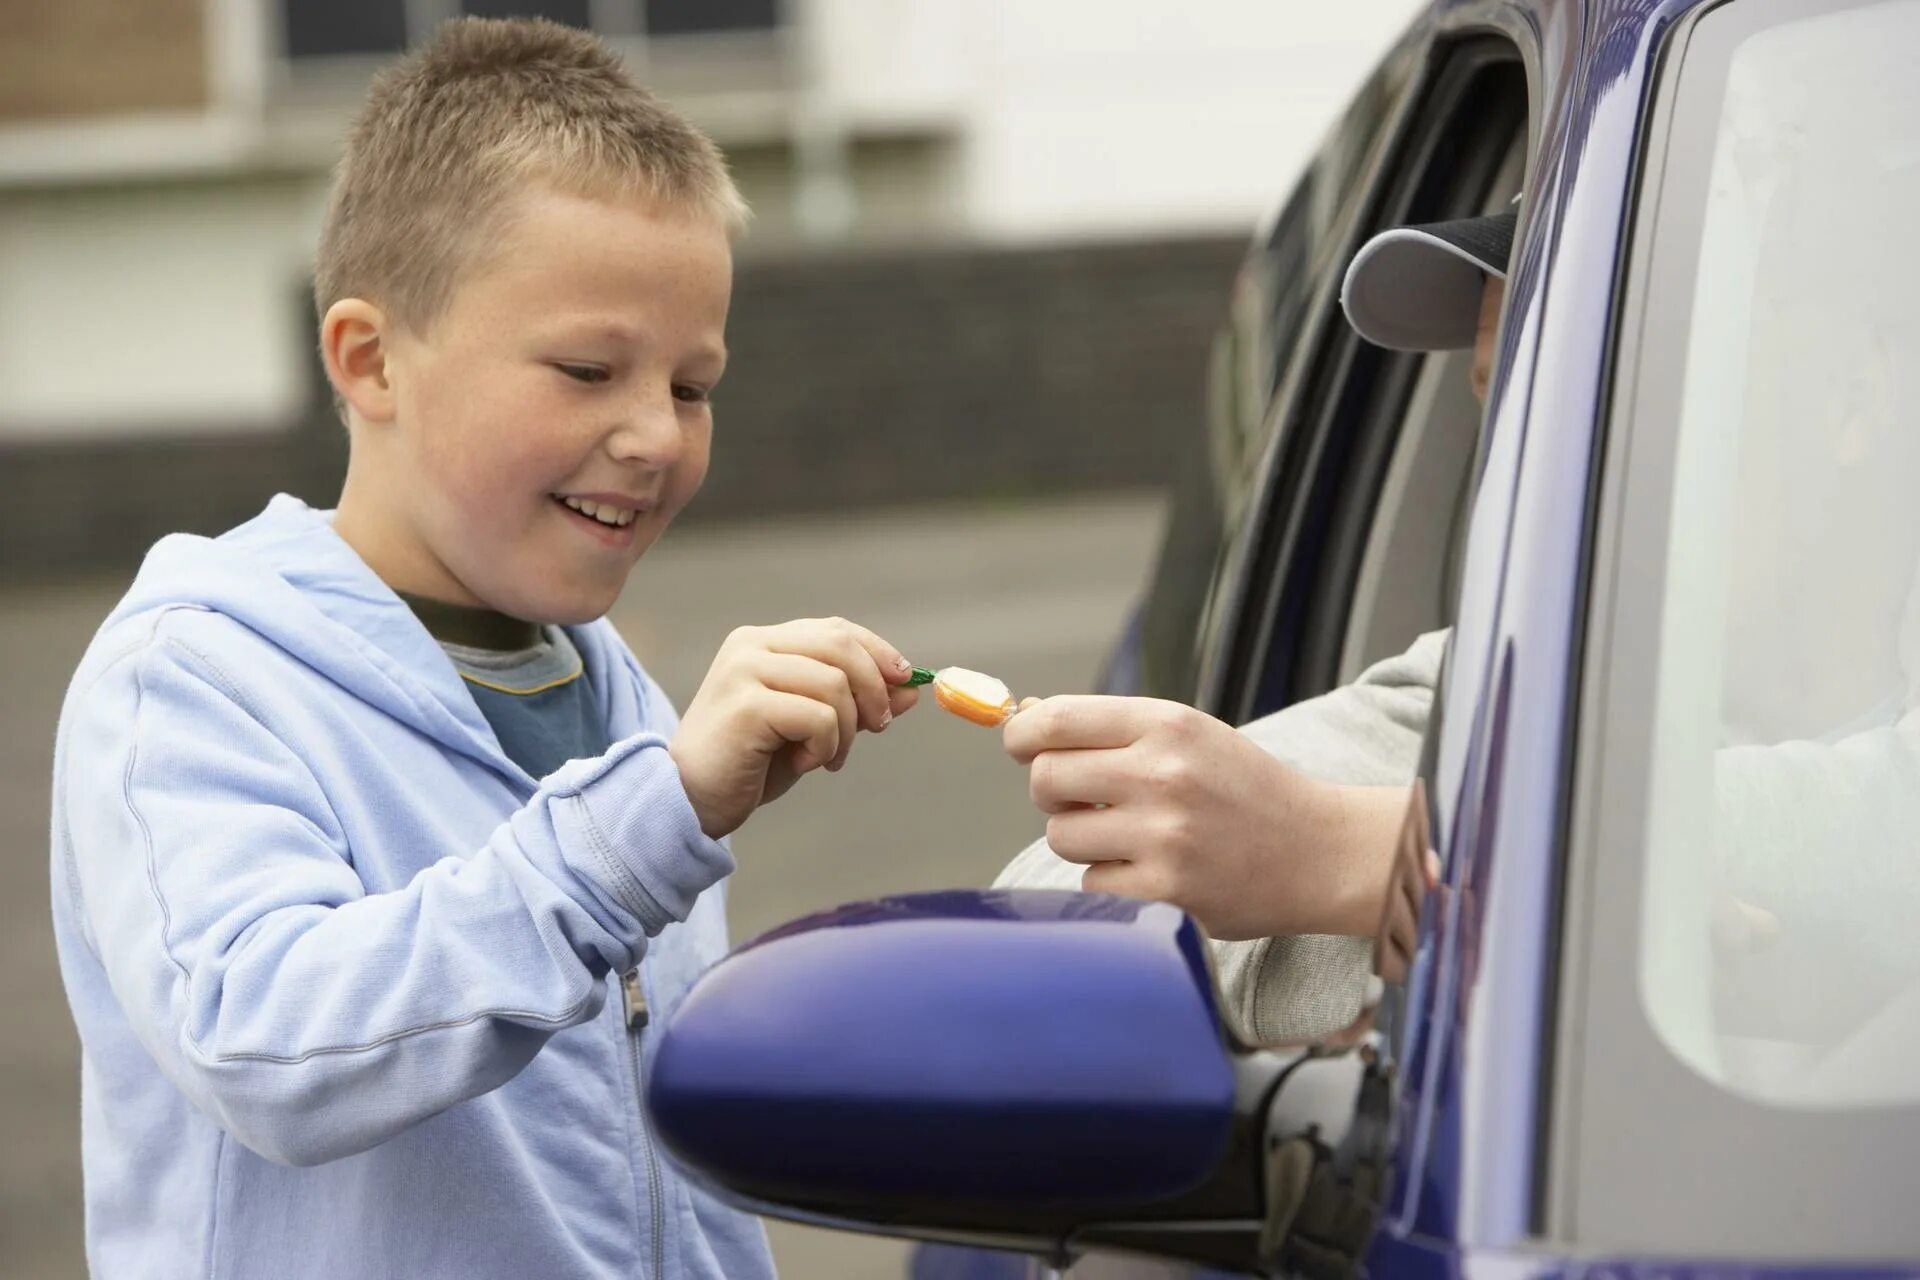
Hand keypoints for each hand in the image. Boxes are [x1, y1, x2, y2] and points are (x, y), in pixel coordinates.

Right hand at [671, 618, 919, 837]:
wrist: (690, 802)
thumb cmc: (750, 764)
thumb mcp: (813, 730)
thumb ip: (855, 705)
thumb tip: (911, 691)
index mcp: (764, 642)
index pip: (837, 629)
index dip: (879, 653)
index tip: (905, 682)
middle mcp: (752, 646)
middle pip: (841, 646)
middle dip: (874, 689)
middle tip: (877, 728)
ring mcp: (745, 671)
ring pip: (834, 684)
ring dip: (846, 729)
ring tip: (826, 757)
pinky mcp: (746, 705)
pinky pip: (819, 716)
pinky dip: (826, 745)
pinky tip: (805, 764)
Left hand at [1003, 695, 1404, 939]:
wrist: (1319, 851)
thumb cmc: (1242, 790)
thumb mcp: (1190, 735)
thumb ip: (1113, 729)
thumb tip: (1024, 726)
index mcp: (1168, 725)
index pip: (1057, 721)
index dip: (1022, 735)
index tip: (1022, 746)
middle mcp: (1163, 775)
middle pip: (1045, 779)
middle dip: (1054, 791)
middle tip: (1087, 798)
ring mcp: (1164, 837)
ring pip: (1061, 836)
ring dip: (1084, 839)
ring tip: (1132, 836)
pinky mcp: (1166, 892)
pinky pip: (1091, 883)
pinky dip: (1111, 881)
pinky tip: (1154, 871)